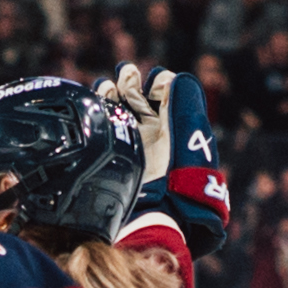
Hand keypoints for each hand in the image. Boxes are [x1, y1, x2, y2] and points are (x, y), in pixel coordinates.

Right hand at [110, 61, 229, 252]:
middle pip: (137, 96)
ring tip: (107, 87)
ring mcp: (128, 142)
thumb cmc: (176, 176)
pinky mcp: (109, 151)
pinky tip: (97, 98)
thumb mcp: (190, 136)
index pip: (163, 93)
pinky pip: (101, 122)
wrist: (153, 211)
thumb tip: (170, 77)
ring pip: (117, 106)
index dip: (157, 82)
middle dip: (130, 82)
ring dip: (111, 90)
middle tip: (124, 76)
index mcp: (172, 127)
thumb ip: (185, 103)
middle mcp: (150, 134)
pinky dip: (97, 106)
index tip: (151, 83)